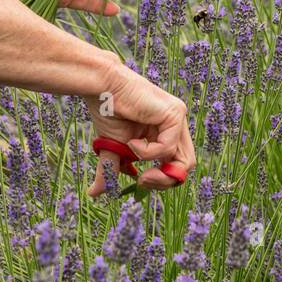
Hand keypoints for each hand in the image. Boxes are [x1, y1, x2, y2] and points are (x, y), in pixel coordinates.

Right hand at [86, 62, 196, 195]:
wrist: (102, 87)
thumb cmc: (108, 111)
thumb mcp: (113, 148)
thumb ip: (112, 170)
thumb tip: (94, 194)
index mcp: (166, 133)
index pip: (177, 165)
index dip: (163, 180)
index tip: (140, 182)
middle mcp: (176, 126)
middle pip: (187, 166)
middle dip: (165, 182)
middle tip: (143, 181)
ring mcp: (178, 119)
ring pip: (184, 161)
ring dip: (158, 170)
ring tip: (137, 165)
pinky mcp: (175, 114)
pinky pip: (168, 148)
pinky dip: (148, 152)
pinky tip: (133, 142)